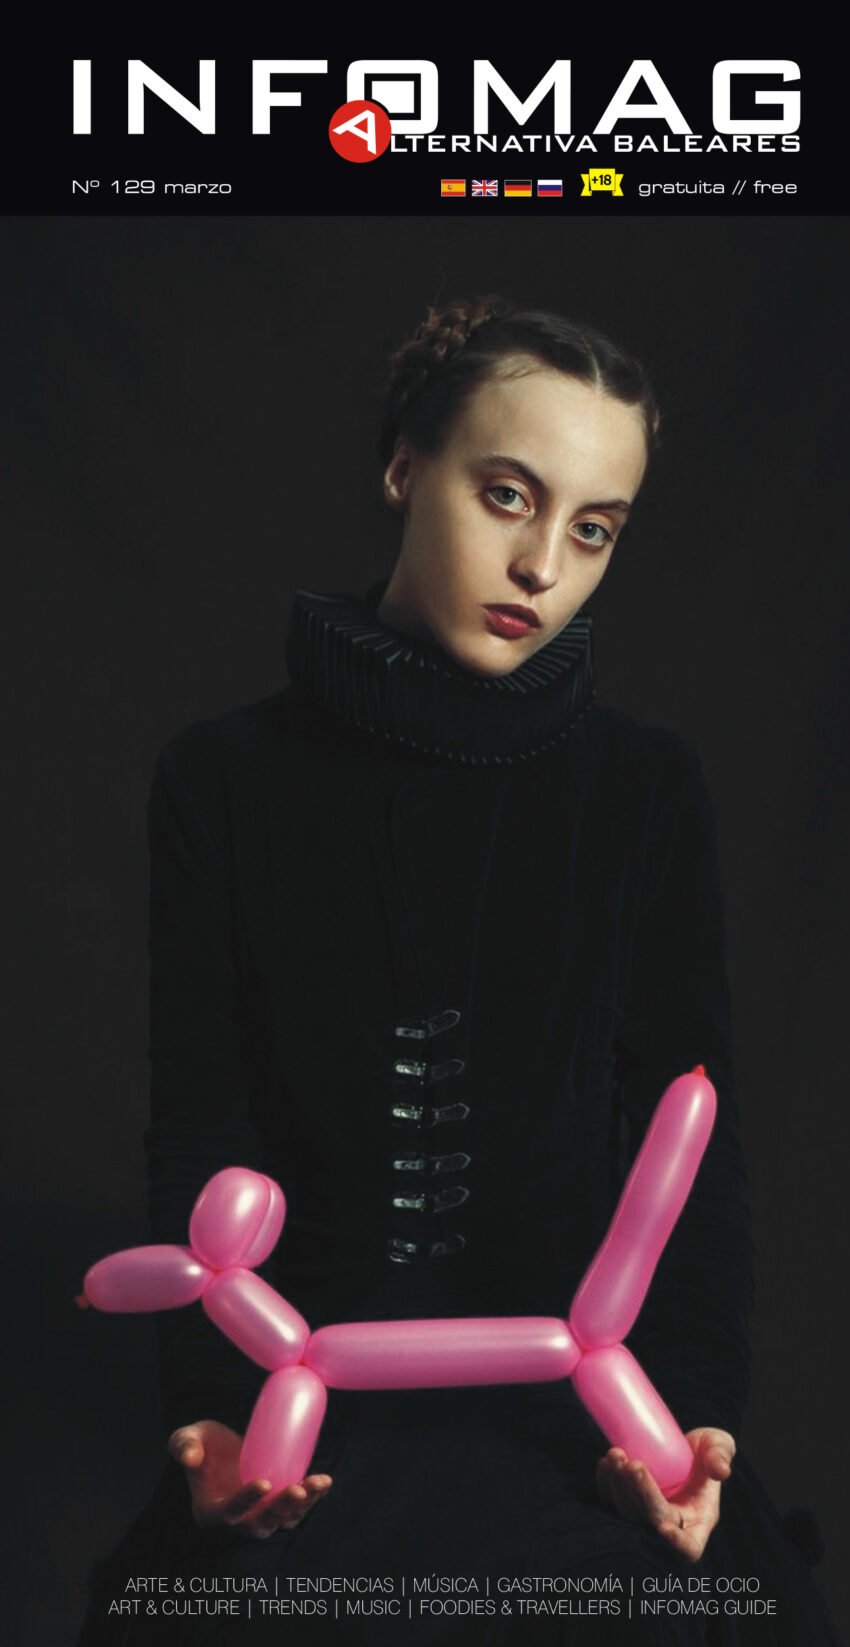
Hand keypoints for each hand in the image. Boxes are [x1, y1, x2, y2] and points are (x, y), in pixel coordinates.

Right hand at [169, 1420, 331, 1539]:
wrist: (223, 1449)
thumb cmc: (202, 1444)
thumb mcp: (186, 1438)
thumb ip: (183, 1445)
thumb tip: (190, 1457)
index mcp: (211, 1512)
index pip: (229, 1513)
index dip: (246, 1502)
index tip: (264, 1483)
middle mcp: (237, 1522)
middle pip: (261, 1522)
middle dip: (282, 1508)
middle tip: (298, 1489)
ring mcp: (259, 1516)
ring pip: (283, 1519)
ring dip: (304, 1505)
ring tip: (319, 1483)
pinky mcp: (277, 1507)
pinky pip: (296, 1510)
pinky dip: (312, 1498)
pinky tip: (324, 1482)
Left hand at [595, 1427, 734, 1562]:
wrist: (681, 1444)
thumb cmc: (705, 1449)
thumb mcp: (719, 1445)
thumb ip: (721, 1455)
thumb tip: (721, 1471)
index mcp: (698, 1520)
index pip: (689, 1547)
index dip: (677, 1544)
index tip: (665, 1526)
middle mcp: (670, 1522)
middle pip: (651, 1522)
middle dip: (641, 1495)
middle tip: (633, 1466)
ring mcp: (644, 1512)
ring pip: (627, 1512)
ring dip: (618, 1487)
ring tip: (617, 1456)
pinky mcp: (625, 1499)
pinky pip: (609, 1499)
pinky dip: (605, 1482)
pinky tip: (608, 1461)